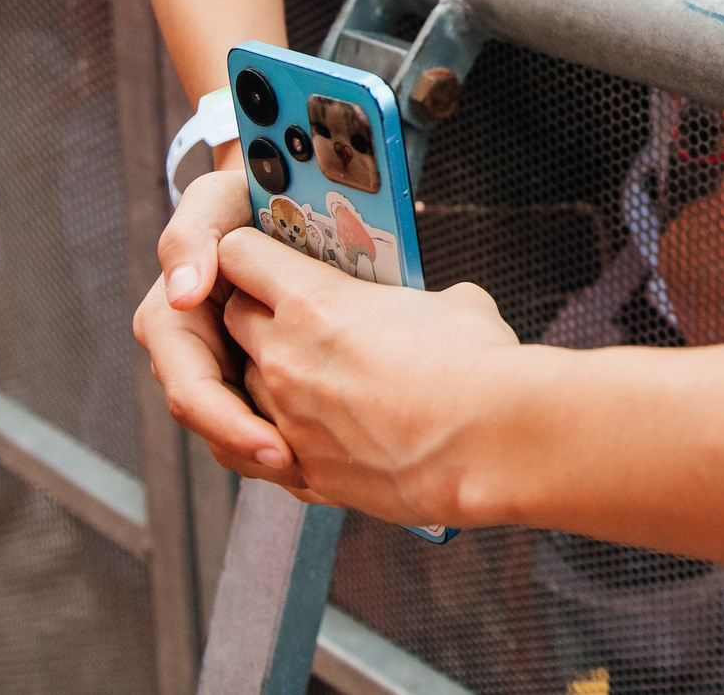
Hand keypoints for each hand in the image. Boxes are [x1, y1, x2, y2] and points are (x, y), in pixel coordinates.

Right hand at [135, 168, 302, 485]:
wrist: (280, 193)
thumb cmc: (241, 193)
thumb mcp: (213, 201)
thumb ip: (190, 238)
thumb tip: (182, 292)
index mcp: (172, 318)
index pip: (189, 386)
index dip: (225, 422)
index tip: (271, 444)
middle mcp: (193, 350)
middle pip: (213, 422)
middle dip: (251, 450)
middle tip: (299, 468)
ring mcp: (225, 365)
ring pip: (236, 430)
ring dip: (269, 454)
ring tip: (316, 471)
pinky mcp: (260, 371)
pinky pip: (267, 417)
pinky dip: (290, 436)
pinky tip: (327, 451)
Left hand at [219, 224, 519, 524]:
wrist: (491, 444)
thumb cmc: (477, 365)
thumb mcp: (451, 303)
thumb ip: (414, 301)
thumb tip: (428, 308)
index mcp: (315, 302)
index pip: (240, 257)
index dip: (252, 252)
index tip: (266, 256)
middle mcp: (287, 358)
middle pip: (233, 320)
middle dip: (254, 311)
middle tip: (289, 314)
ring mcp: (290, 419)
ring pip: (244, 386)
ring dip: (268, 375)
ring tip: (314, 376)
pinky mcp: (306, 470)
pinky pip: (267, 446)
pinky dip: (284, 432)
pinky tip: (320, 428)